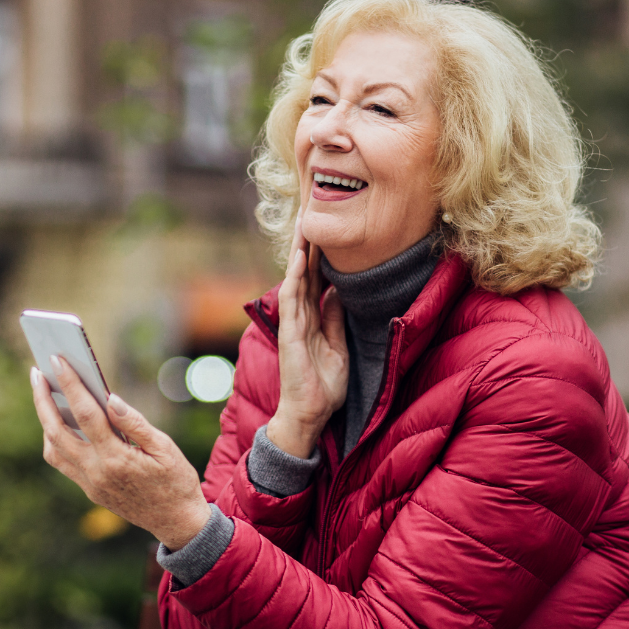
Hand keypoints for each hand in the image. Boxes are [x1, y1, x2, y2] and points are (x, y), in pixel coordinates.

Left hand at [31, 356, 210, 550]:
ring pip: (53, 449)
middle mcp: (96, 472)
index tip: (58, 360)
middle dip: (42, 400)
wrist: (176, 522)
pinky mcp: (89, 490)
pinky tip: (60, 422)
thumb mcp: (164, 448)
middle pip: (56, 431)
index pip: (86, 414)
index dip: (70, 384)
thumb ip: (135, 423)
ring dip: (44, 420)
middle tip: (37, 373)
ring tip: (45, 394)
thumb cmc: (176, 481)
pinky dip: (55, 439)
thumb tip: (110, 398)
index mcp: (117, 458)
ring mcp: (90, 484)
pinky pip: (62, 462)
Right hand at [268, 215, 348, 458]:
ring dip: (298, 252)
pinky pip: (292, 300)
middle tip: (310, 212)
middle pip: (302, 272)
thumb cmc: (324, 387)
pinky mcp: (290, 334)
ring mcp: (293, 324)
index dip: (319, 254)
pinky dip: (294, 277)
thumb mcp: (338, 347)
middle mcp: (300, 317)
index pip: (315, 279)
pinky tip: (298, 258)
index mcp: (312, 319)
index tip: (325, 228)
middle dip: (306, 243)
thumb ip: (335, 320)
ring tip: (303, 224)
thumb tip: (338, 293)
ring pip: (295, 279)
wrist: (310, 416)